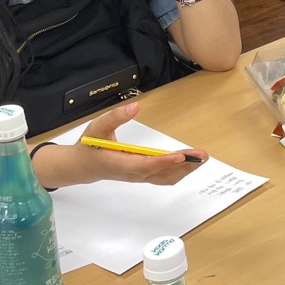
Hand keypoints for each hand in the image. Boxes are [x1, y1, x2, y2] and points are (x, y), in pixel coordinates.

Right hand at [73, 101, 206, 185]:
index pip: (144, 166)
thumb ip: (115, 117)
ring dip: (184, 169)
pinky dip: (179, 171)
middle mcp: (132, 174)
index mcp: (119, 163)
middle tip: (201, 155)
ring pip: (165, 178)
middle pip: (160, 173)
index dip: (163, 162)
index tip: (181, 156)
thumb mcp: (97, 127)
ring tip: (201, 158)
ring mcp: (139, 176)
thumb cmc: (90, 146)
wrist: (83, 166)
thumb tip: (135, 107)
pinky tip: (190, 162)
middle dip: (182, 165)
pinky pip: (164, 176)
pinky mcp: (143, 175)